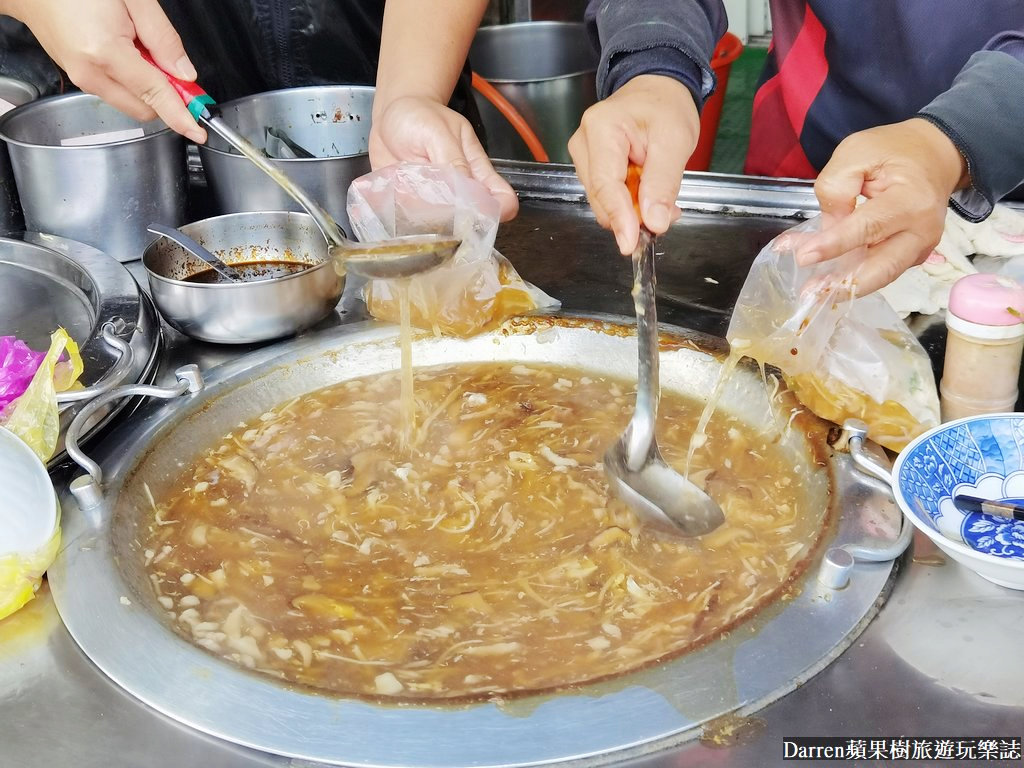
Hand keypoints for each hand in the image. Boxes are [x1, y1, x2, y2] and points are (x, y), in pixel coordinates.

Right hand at [7, 0, 204, 142]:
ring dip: (146, 85)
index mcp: (105, 53)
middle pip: (145, 108)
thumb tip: (185, 73)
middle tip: (169, 64)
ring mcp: (81, 78)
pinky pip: (116, 91)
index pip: (155, 96)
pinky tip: (126, 51)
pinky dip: (131, 80)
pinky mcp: (78, 78)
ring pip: (131, 102)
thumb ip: (163, 38)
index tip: (198, 131)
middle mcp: (90, 73)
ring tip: (138, 46)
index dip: (182, 116)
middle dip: (165, 94)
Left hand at [369, 95, 517, 221]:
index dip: (499, 211)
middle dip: (458, 223)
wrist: (389, 115)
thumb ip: (452, 159)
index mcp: (475, 170)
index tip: (483, 219)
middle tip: (436, 209)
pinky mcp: (411, 204)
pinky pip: (413, 219)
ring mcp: (435, 200)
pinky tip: (398, 200)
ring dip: (427, 218)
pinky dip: (406, 216)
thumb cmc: (419, 116)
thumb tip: (465, 193)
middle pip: (470, 218)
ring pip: (441, 224)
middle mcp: (459, 189)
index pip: (501, 197)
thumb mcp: (437, 130)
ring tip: (412, 197)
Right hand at [568, 75, 699, 254]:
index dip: (619, 217)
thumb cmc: (666, 106)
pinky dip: (630, 203)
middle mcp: (584, 142)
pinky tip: (649, 194)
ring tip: (662, 199)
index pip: (605, 184)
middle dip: (632, 215)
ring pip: (604, 201)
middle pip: (601, 197)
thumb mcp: (676, 140)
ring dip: (633, 210)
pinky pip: (608, 196)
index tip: (631, 243)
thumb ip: (663, 183)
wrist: (658, 89)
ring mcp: (584, 155)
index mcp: (602, 128)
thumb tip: (654, 222)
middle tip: (665, 217)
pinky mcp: (590, 166)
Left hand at [796, 118, 968, 294]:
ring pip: (881, 276)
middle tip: (811, 293)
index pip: (868, 227)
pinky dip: (854, 276)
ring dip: (846, 286)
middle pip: (882, 268)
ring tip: (814, 292)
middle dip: (844, 284)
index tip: (804, 257)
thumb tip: (827, 227)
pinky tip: (827, 277)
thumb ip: (837, 187)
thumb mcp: (857, 151)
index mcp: (910, 200)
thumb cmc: (894, 151)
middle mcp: (921, 230)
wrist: (935, 156)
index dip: (834, 244)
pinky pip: (881, 270)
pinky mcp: (912, 256)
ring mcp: (920, 247)